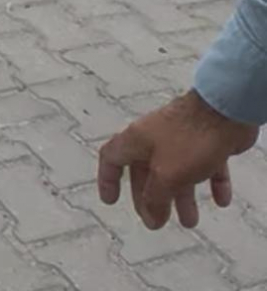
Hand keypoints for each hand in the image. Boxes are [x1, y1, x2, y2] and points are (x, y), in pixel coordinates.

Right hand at [98, 90, 259, 229]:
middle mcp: (153, 138)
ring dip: (182, 197)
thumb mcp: (166, 175)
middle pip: (145, 171)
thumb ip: (155, 198)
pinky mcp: (206, 140)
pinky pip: (204, 166)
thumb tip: (151, 218)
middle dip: (151, 198)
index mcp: (136, 140)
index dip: (107, 180)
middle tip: (158, 221)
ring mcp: (181, 138)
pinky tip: (221, 200)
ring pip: (176, 172)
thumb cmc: (187, 141)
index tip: (111, 201)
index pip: (110, 158)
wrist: (225, 110)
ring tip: (191, 222)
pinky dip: (210, 183)